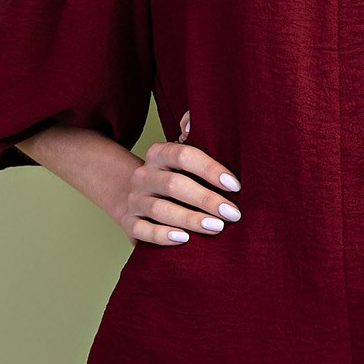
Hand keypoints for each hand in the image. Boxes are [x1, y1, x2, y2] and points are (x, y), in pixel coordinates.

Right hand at [119, 110, 242, 245]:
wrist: (132, 196)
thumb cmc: (173, 177)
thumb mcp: (182, 159)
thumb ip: (197, 141)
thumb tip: (192, 124)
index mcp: (159, 154)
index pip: (183, 155)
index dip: (210, 169)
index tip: (235, 185)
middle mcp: (144, 175)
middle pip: (174, 184)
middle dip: (206, 199)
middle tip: (232, 213)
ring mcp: (135, 200)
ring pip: (160, 210)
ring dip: (190, 219)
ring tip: (217, 227)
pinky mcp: (129, 223)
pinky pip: (143, 231)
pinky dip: (163, 236)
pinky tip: (185, 239)